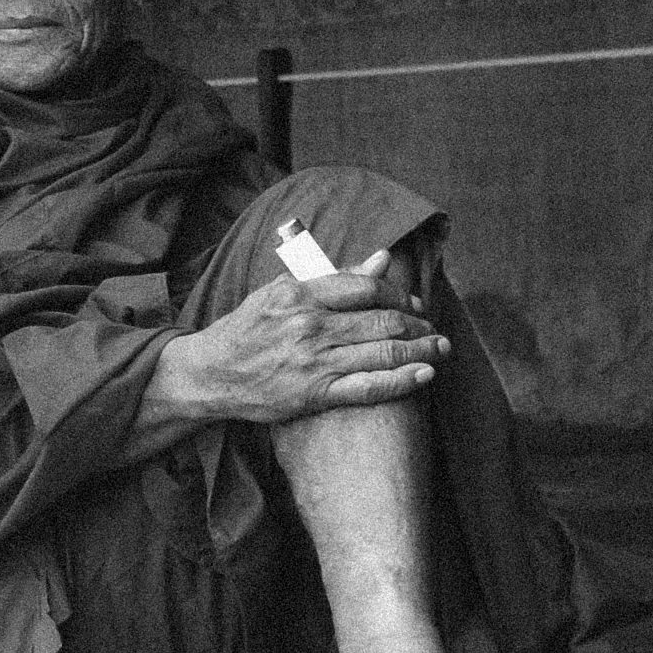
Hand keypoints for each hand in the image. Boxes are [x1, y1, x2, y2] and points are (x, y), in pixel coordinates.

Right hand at [155, 267, 446, 429]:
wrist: (211, 373)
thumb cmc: (248, 329)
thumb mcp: (282, 292)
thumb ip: (334, 277)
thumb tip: (380, 259)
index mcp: (301, 294)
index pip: (367, 288)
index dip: (399, 294)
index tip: (414, 303)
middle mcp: (310, 325)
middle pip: (383, 320)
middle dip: (418, 324)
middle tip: (435, 330)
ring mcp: (313, 361)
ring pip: (383, 352)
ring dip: (421, 350)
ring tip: (441, 349)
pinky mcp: (315, 393)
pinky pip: (369, 387)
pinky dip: (402, 381)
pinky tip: (424, 374)